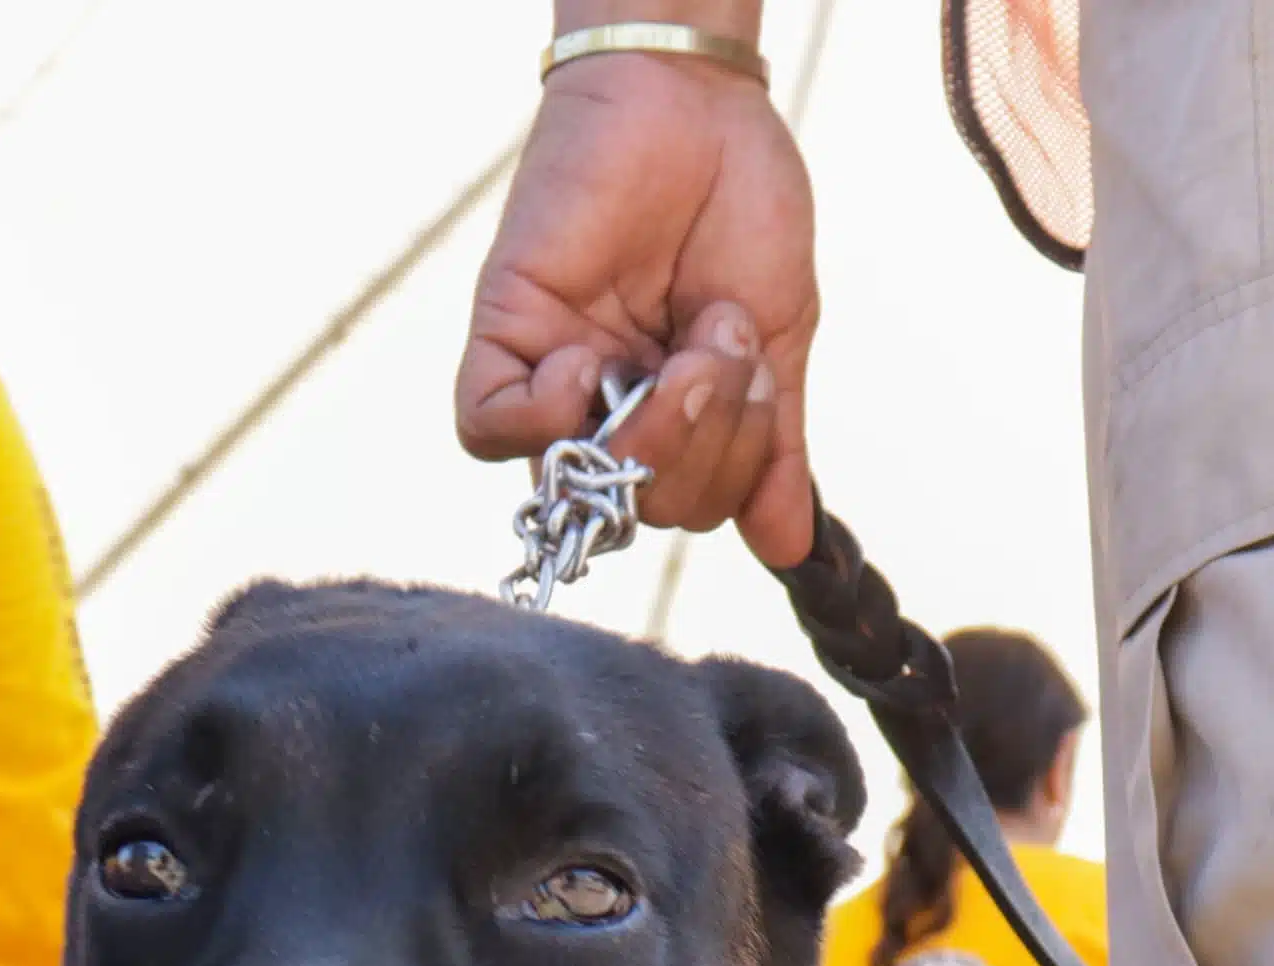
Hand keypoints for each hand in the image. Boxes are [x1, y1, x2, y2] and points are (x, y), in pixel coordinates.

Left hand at [456, 54, 820, 565]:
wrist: (702, 104)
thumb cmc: (745, 209)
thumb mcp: (780, 340)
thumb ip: (776, 448)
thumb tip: (788, 552)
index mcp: (675, 416)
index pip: (690, 510)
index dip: (732, 475)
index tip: (764, 384)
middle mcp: (612, 408)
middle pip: (642, 506)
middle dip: (704, 443)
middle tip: (723, 346)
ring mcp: (556, 373)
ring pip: (579, 480)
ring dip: (652, 429)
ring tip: (687, 340)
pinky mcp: (504, 329)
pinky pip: (484, 427)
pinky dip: (539, 420)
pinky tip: (587, 366)